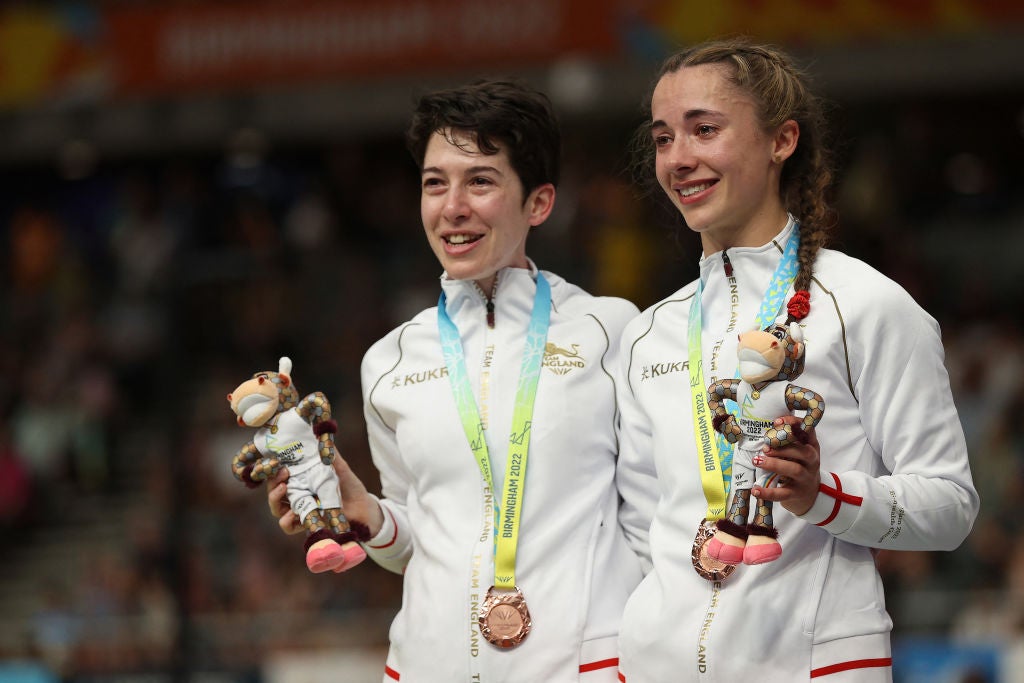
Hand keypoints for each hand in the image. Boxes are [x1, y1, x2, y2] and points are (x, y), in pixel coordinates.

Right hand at [266, 456, 385, 537]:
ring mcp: (300, 510)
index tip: (276, 462)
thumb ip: (329, 454)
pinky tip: (291, 514)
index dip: (272, 469)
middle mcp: (297, 495)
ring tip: (283, 489)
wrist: (363, 507)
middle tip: (282, 475)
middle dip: (272, 482)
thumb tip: (319, 433)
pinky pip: (288, 526)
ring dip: (275, 499)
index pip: (278, 475)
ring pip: (277, 508)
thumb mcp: (339, 467)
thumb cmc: (349, 486)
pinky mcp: (305, 524)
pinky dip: (286, 521)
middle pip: (274, 491)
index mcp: (301, 480)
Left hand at [751, 415, 820, 515]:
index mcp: (811, 447)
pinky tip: (756, 490)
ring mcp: (805, 478)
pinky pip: (782, 494)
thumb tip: (765, 431)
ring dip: (774, 464)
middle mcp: (812, 462)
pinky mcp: (796, 494)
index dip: (794, 424)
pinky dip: (768, 492)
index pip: (809, 431)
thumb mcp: (797, 452)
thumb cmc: (798, 466)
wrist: (809, 495)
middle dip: (783, 448)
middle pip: (803, 452)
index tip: (777, 422)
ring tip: (757, 461)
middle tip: (765, 448)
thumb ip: (786, 441)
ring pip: (794, 470)